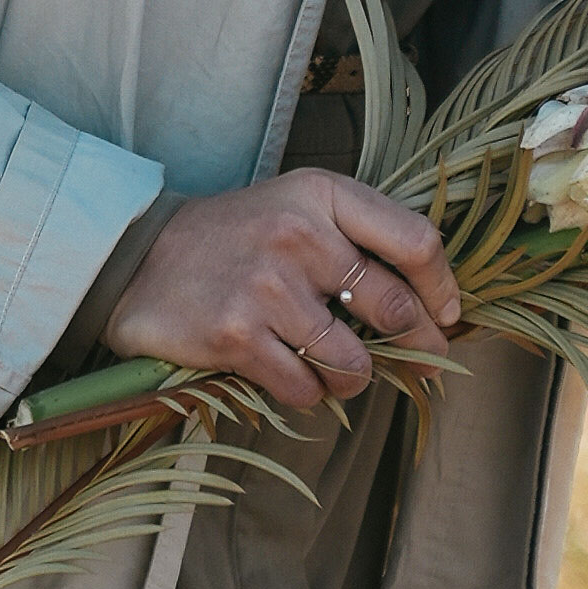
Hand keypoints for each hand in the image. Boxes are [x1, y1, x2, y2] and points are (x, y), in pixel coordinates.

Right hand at [106, 175, 461, 413]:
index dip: (443, 287)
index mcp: (322, 195)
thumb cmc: (236, 237)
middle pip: (393, 309)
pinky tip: (287, 373)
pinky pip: (305, 388)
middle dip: (415, 346)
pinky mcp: (237, 337)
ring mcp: (267, 288)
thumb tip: (431, 303)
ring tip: (333, 368)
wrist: (138, 258)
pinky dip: (306, 392)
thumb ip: (358, 237)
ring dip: (351, 378)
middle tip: (418, 361)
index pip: (414, 241)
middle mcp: (298, 235)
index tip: (449, 315)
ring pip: (352, 363)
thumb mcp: (297, 208)